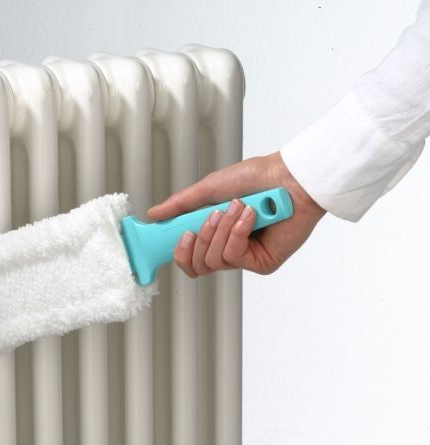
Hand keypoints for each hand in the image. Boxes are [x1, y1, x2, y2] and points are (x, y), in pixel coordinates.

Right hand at [146, 151, 325, 275]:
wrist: (289, 177)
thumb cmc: (257, 177)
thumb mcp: (209, 188)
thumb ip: (180, 205)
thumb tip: (155, 214)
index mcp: (216, 233)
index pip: (189, 257)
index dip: (179, 252)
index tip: (175, 235)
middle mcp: (230, 247)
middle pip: (197, 266)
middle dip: (199, 239)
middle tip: (206, 219)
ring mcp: (246, 257)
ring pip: (213, 260)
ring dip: (221, 230)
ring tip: (235, 207)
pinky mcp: (262, 263)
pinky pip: (233, 257)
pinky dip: (237, 233)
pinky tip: (249, 216)